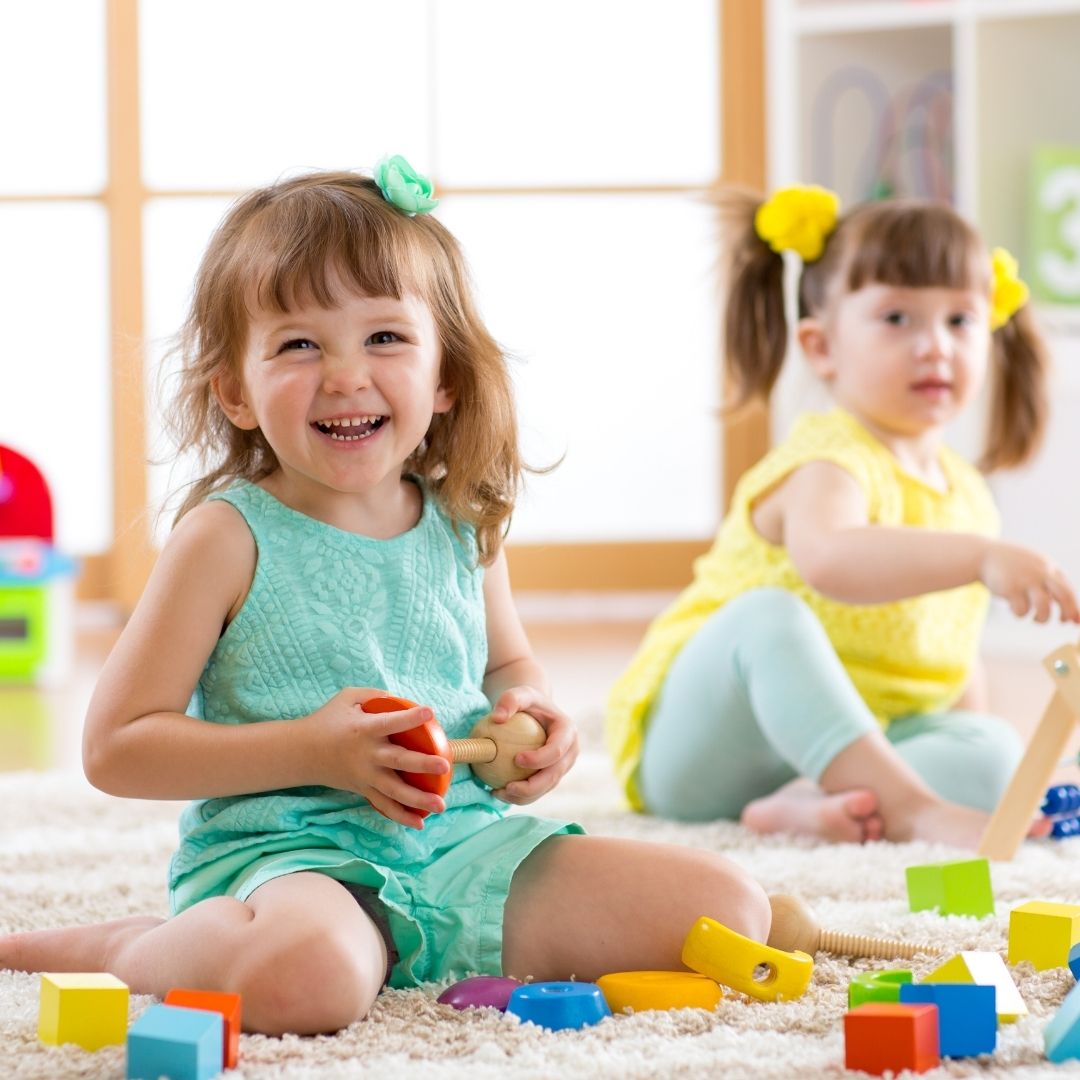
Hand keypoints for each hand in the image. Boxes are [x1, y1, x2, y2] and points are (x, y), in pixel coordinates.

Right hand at [303, 687, 450, 828]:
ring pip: (394, 792)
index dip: (410, 717)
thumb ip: (376, 694)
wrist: (301, 752)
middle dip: (422, 765)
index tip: (430, 711)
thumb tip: (403, 699)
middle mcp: (367, 755)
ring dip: (418, 800)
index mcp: (364, 730)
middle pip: (398, 761)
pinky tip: (421, 823)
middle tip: (444, 765)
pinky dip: (401, 816)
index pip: (390, 722)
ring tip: (441, 805)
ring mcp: (365, 776)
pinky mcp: (362, 790)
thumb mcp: (348, 698)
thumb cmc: (328, 720)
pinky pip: (384, 806)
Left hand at [486, 687, 577, 804]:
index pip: (557, 750)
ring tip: (498, 793)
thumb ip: (510, 700)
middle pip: (553, 776)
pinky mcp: (551, 776)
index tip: (516, 759)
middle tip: (506, 788)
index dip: (539, 759)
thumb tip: (498, 718)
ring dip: (524, 796)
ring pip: (545, 788)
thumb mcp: (520, 693)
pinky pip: (537, 790)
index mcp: (568, 732)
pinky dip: (520, 796)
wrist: (534, 712)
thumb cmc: (527, 702)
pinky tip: (498, 792)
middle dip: (532, 787)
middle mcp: (570, 753)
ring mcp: (562, 767)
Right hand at [979, 541, 1079, 623]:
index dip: (1074, 608)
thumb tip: (1065, 607)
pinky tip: (1014, 608)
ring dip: (1042, 618)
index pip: (1068, 589)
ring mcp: (1025, 580)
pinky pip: (1022, 610)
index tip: (1073, 621)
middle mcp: (1040, 572)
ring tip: (1036, 619)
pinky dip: (1020, 614)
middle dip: (1067, 613)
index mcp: (1048, 566)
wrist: (981, 555)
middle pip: (1064, 596)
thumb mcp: (1032, 567)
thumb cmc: (1009, 565)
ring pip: (1044, 607)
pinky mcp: (1010, 588)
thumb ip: (1047, 581)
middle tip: (1062, 622)